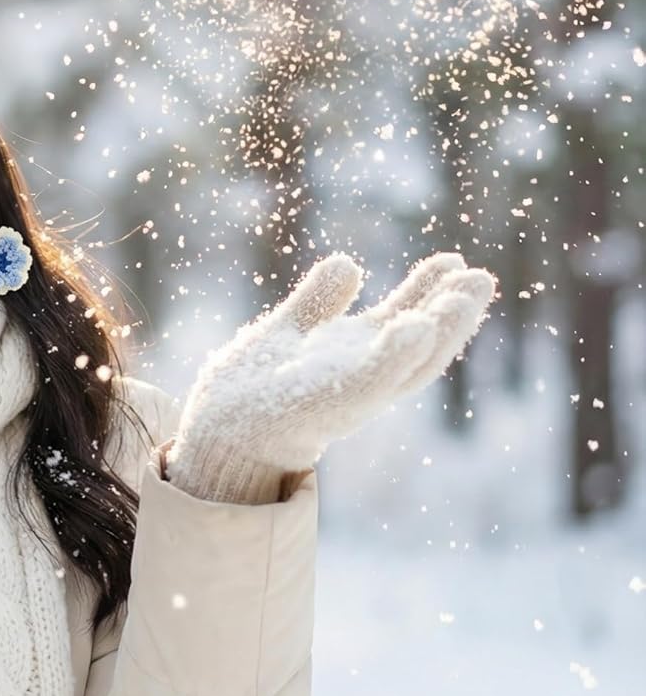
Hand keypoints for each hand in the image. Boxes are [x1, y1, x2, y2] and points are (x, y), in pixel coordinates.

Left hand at [165, 251, 496, 499]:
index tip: (456, 260)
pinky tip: (412, 326)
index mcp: (352, 358)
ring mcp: (345, 395)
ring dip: (437, 334)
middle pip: (418, 345)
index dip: (430, 293)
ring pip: (404, 365)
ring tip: (462, 298)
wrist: (215, 436)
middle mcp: (359, 378)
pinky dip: (392, 356)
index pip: (402, 322)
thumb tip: (349, 263)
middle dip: (452, 313)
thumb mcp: (288, 332)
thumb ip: (318, 302)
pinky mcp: (324, 407)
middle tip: (481, 276)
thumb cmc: (249, 390)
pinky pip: (367, 382)